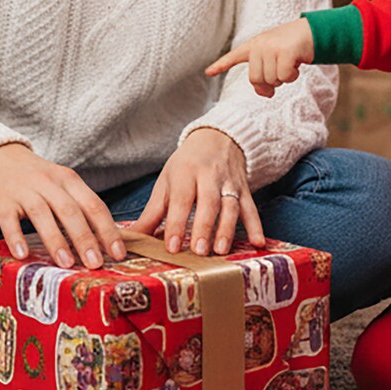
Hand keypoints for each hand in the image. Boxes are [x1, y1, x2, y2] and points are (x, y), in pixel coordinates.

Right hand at [0, 143, 126, 270]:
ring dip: (55, 240)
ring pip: (42, 214)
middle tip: (95, 263)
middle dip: (85, 238)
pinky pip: (9, 220)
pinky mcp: (3, 201)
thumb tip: (104, 243)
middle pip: (70, 210)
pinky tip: (22, 255)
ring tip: (66, 264)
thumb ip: (80, 207)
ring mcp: (25, 191)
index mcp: (69, 180)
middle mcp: (49, 183)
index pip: (94, 205)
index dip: (107, 230)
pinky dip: (16, 237)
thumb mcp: (62, 184)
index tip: (118, 254)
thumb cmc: (38, 179)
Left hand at [130, 128, 264, 256]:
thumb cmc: (186, 165)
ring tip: (221, 251)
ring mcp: (229, 183)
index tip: (173, 246)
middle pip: (208, 202)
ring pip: (231, 206)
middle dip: (204, 227)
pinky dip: (256, 225)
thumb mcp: (166, 181)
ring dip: (227, 228)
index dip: (177, 223)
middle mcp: (209, 176)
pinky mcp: (245, 190)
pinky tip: (258, 243)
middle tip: (199, 251)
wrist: (217, 138)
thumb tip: (132, 238)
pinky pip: (252, 208)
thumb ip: (152, 212)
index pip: (181, 199)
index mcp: (185, 172)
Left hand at [205, 19, 314, 97]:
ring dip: (284, 77)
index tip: (208, 72)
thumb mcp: (274, 56)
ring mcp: (272, 47)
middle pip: (256, 79)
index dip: (220, 65)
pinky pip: (285, 76)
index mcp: (254, 45)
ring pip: (272, 80)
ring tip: (289, 64)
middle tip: (281, 73)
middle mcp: (259, 45)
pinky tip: (296, 65)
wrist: (311, 31)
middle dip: (270, 82)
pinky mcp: (285, 51)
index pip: (234, 56)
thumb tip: (265, 93)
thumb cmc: (292, 48)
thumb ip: (264, 72)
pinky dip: (292, 76)